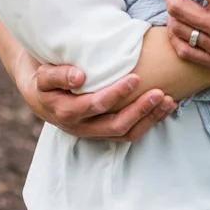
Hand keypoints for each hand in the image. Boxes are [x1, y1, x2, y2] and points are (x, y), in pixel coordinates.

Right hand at [20, 63, 178, 142]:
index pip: (94, 106)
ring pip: (126, 134)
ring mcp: (95, 133)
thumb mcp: (43, 75)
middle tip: (160, 93)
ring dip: (149, 119)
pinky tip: (165, 106)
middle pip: (115, 126)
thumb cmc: (45, 80)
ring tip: (168, 101)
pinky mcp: (106, 132)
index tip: (135, 78)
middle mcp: (82, 128)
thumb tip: (79, 77)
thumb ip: (58, 75)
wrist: (41, 97)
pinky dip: (149, 121)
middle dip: (140, 111)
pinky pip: (130, 133)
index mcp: (66, 112)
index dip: (116, 94)